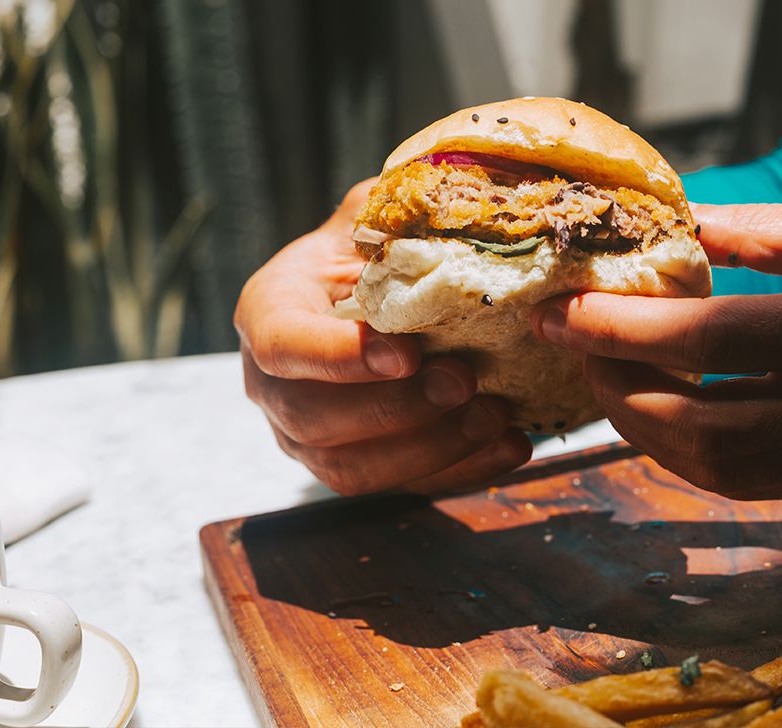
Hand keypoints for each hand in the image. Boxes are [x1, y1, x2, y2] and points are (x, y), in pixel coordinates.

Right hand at [235, 180, 531, 495]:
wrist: (385, 295)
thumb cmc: (376, 247)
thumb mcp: (377, 213)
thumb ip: (394, 209)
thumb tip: (444, 199)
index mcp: (268, 312)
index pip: (281, 346)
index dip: (337, 358)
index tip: (404, 354)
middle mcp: (274, 387)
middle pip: (314, 420)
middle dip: (396, 408)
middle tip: (464, 380)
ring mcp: (309, 439)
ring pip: (353, 469)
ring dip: (431, 448)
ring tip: (497, 415)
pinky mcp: (358, 467)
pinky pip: (401, 487)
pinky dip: (460, 471)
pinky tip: (513, 445)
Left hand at [531, 202, 781, 499]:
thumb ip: (767, 234)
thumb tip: (686, 223)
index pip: (694, 342)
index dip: (613, 329)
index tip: (559, 312)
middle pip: (685, 422)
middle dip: (613, 389)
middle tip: (581, 349)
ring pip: (709, 468)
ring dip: (644, 434)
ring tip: (615, 386)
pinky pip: (747, 485)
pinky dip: (692, 460)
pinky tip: (672, 425)